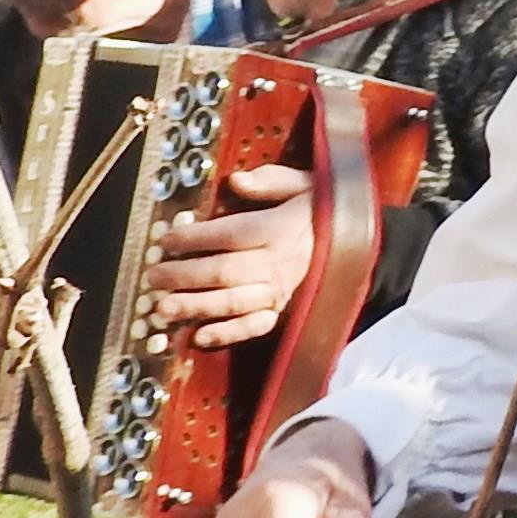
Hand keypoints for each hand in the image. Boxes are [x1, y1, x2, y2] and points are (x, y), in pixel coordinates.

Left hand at [147, 162, 316, 349]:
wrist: (363, 247)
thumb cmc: (324, 212)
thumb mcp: (304, 184)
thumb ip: (270, 181)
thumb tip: (236, 180)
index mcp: (280, 228)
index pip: (230, 234)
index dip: (195, 238)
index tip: (165, 239)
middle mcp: (278, 263)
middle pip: (224, 271)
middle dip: (184, 275)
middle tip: (153, 276)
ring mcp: (279, 291)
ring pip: (233, 302)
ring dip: (196, 306)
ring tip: (163, 309)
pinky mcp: (282, 311)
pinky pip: (254, 327)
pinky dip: (228, 334)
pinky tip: (199, 336)